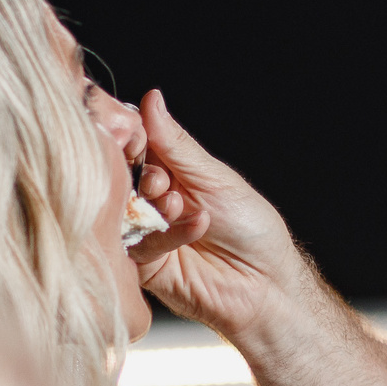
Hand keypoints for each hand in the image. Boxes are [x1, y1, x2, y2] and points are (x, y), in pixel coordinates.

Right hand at [120, 91, 308, 344]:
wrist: (266, 286)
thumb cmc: (250, 228)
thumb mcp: (215, 178)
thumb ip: (176, 145)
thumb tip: (151, 99)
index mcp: (168, 170)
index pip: (134, 143)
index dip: (130, 135)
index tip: (132, 133)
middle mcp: (150, 198)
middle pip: (119, 174)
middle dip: (138, 172)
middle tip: (160, 179)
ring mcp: (144, 231)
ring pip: (122, 209)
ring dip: (150, 202)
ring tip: (177, 203)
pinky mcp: (143, 267)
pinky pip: (137, 244)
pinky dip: (166, 232)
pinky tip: (195, 225)